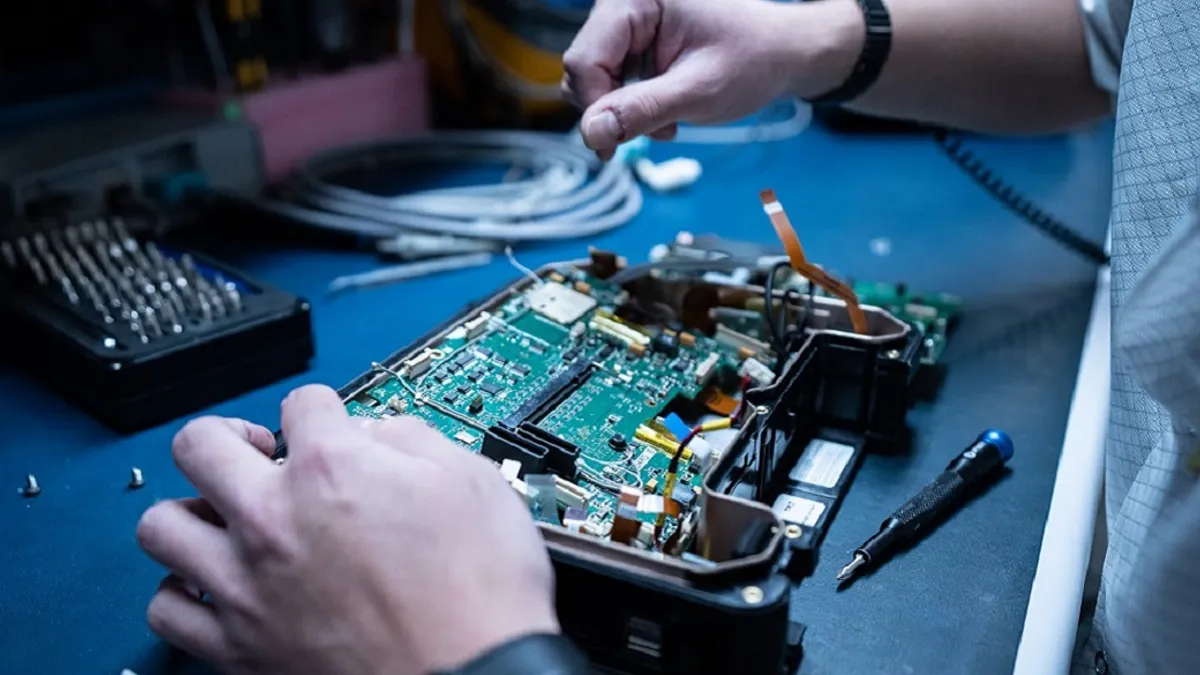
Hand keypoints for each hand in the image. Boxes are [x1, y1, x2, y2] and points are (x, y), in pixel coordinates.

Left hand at [136, 384, 557, 674]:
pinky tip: (216, 589)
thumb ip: (413, 440)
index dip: (322, 411)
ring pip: (161, 526)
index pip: (301, 404)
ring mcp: (245, 586)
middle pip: (199, 445)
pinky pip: (167, 612)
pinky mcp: (237, 649)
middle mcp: (273, 518)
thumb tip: (381, 434)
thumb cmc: (479, 596)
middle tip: (256, 454)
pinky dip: (183, 595)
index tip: (330, 427)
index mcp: (331, 467)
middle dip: (227, 438)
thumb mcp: (473, 482)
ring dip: (191, 512)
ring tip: (225, 520)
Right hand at [563, 0, 859, 157]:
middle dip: (611, 110)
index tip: (614, 146)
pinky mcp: (635, 44)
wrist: (784, 54)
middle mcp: (626, 4)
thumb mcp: (698, 91)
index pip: (585, 58)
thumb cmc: (754, 60)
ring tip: (666, 122)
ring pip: (594, 80)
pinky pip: (611, 82)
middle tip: (653, 133)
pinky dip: (633, 107)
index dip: (595, 106)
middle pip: (583, 68)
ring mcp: (628, 24)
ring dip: (623, 113)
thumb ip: (642, 109)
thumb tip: (591, 132)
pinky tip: (666, 113)